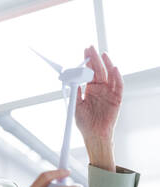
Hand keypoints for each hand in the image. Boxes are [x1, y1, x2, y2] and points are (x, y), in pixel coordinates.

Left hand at [75, 46, 122, 170]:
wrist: (93, 135)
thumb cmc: (84, 122)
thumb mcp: (75, 105)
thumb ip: (74, 92)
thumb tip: (71, 79)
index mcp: (90, 90)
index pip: (89, 72)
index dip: (87, 62)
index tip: (83, 53)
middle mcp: (100, 89)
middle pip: (98, 70)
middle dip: (94, 58)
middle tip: (90, 47)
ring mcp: (108, 93)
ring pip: (108, 75)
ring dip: (106, 64)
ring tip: (102, 54)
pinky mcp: (116, 99)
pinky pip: (118, 86)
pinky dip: (117, 77)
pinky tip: (114, 68)